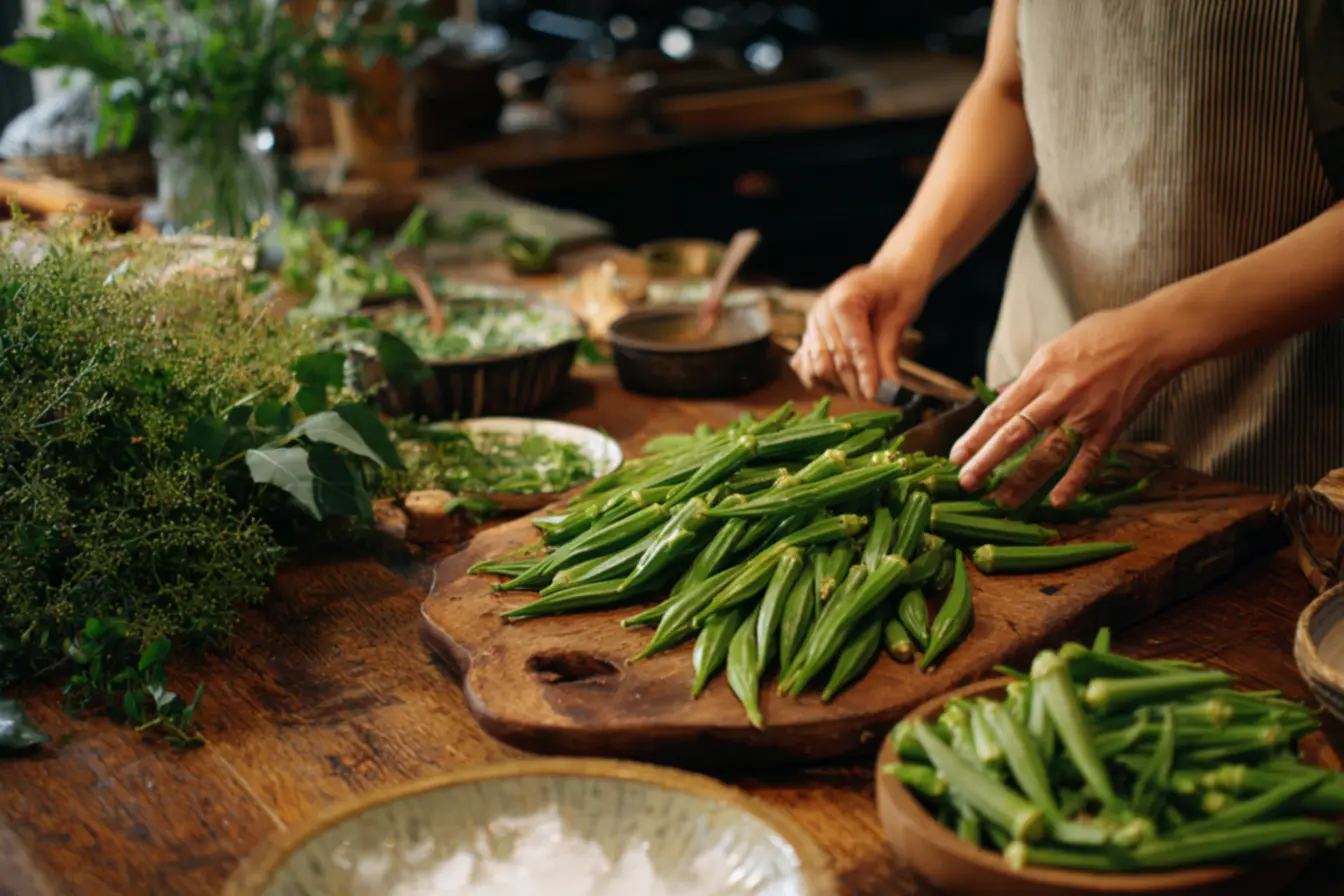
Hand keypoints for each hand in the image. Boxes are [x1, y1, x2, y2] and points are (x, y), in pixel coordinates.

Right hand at [790, 261, 931, 399]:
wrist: (888, 274)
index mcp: (844, 299)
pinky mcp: (811, 332)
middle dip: (853, 382)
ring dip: (837, 383)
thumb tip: (890, 387)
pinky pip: (806, 362)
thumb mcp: (900, 318)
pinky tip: (837, 384)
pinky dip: (819, 377)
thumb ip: (888, 353)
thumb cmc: (898, 290)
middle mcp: (822, 310)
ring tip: (858, 390)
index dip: (865, 372)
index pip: (853, 345)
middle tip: (870, 398)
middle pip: (834, 358)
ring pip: (818, 364)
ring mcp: (813, 321)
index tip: (874, 395)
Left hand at [949, 303, 1184, 507]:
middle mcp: (1060, 394)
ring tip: (1002, 502)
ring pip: (1050, 452)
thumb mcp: (1053, 350)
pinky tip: (1057, 502)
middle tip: (966, 483)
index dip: (976, 436)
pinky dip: (1073, 482)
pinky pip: (1089, 460)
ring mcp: (1086, 413)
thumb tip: (1000, 401)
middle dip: (988, 460)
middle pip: (1016, 433)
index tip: (956, 456)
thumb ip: (1027, 381)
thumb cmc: (1099, 337)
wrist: (1151, 336)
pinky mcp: (1112, 427)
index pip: (1000, 410)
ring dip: (1024, 480)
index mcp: (1041, 373)